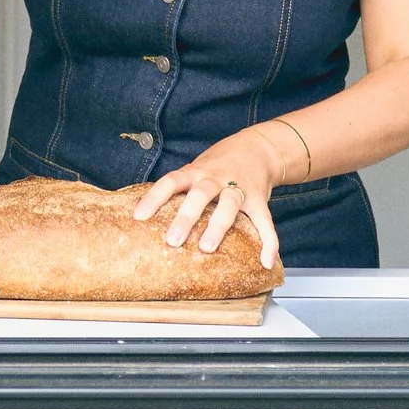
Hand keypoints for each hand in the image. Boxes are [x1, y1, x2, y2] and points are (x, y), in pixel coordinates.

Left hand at [132, 126, 285, 270]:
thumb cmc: (218, 165)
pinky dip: (268, 242)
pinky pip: (265, 221)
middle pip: (200, 194)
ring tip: (207, 248)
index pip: (171, 181)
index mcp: (196, 172)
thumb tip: (146, 217)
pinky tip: (265, 260)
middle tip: (172, 240)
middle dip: (186, 217)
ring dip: (218, 226)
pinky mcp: (259, 199)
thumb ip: (178, 189)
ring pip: (229, 205)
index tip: (139, 217)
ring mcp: (239, 188)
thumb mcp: (195, 169)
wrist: (258, 148)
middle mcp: (216, 178)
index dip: (154, 198)